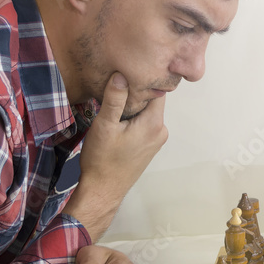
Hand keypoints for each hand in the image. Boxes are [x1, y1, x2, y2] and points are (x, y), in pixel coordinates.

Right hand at [63, 72, 167, 240]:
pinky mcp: (149, 146)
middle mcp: (161, 131)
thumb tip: (121, 75)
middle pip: (153, 101)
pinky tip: (118, 121)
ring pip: (148, 113)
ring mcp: (157, 140)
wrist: (103, 190)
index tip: (128, 73)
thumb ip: (114, 99)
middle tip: (116, 87)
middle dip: (136, 94)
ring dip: (133, 107)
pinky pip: (145, 124)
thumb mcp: (104, 125)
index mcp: (154, 123)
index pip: (157, 91)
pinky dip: (134, 119)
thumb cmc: (102, 160)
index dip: (143, 80)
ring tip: (114, 104)